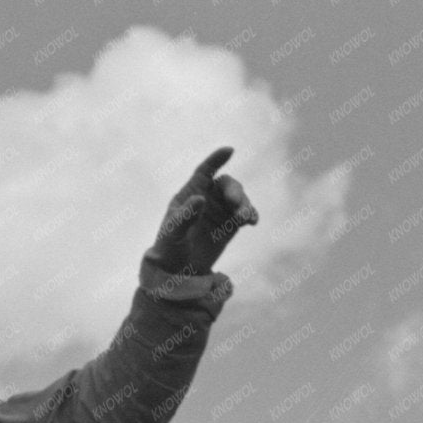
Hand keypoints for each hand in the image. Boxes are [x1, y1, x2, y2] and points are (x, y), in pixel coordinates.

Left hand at [148, 146, 259, 275]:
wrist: (177, 272)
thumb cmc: (169, 249)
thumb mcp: (173, 233)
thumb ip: (185, 216)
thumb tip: (201, 199)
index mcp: (188, 195)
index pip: (204, 172)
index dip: (216, 160)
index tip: (229, 150)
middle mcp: (206, 199)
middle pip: (226, 185)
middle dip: (234, 191)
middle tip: (236, 204)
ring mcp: (219, 212)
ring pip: (238, 199)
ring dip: (245, 205)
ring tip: (245, 219)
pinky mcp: (229, 226)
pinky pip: (244, 214)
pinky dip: (250, 215)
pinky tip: (252, 221)